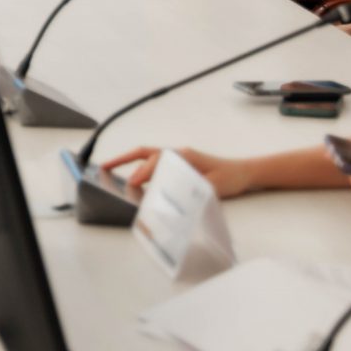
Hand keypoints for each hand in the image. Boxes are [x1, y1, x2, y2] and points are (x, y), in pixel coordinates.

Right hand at [102, 146, 255, 197]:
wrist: (246, 172)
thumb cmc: (232, 178)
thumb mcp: (213, 186)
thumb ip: (191, 190)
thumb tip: (168, 196)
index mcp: (184, 156)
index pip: (154, 162)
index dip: (141, 173)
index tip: (129, 184)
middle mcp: (177, 154)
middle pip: (144, 153)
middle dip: (122, 160)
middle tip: (103, 168)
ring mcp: (178, 157)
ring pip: (147, 156)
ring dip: (129, 162)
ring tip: (109, 169)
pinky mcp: (180, 163)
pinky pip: (154, 162)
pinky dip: (141, 167)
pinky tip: (136, 179)